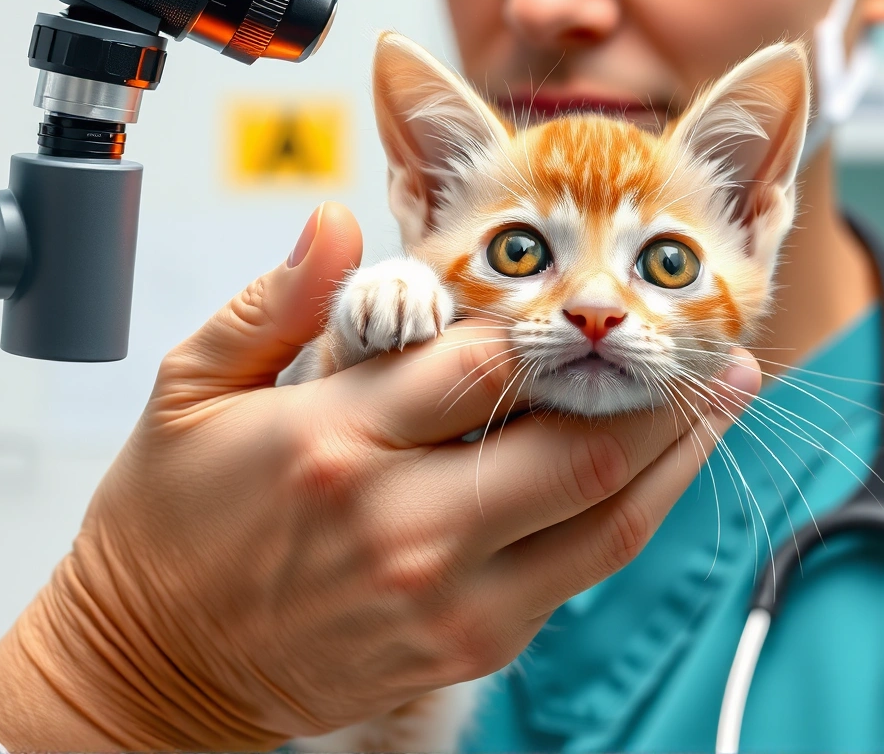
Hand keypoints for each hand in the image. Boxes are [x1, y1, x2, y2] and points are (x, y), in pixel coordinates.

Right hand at [0, 203, 759, 750]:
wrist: (158, 664)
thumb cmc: (168, 519)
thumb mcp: (187, 389)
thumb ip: (275, 302)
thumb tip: (336, 219)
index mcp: (333, 444)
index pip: (479, 363)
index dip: (547, 320)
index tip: (588, 284)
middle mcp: (403, 526)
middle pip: (573, 448)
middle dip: (653, 393)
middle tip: (715, 345)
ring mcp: (445, 597)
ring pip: (602, 521)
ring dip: (674, 457)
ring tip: (725, 398)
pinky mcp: (467, 646)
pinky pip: (576, 573)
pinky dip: (626, 517)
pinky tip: (655, 469)